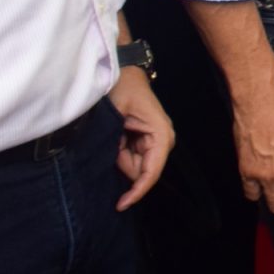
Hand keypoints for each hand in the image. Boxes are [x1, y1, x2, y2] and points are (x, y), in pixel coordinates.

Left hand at [108, 66, 175, 210]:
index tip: (120, 205)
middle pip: (141, 171)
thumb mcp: (115, 111)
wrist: (122, 68)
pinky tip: (115, 137)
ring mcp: (155, 140)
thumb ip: (115, 141)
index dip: (137, 191)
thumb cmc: (121, 86)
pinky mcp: (146, 139)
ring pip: (134, 166)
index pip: (152, 171)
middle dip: (122, 165)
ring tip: (112, 134)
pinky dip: (119, 153)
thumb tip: (111, 165)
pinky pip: (131, 157)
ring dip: (119, 158)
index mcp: (160, 133)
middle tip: (111, 143)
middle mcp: (162, 139)